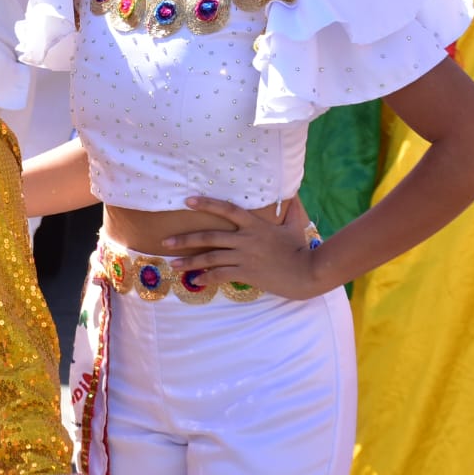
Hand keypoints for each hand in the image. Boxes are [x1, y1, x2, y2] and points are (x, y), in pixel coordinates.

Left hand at [161, 196, 319, 298]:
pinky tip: (195, 281)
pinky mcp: (246, 274)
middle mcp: (245, 239)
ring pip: (210, 258)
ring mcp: (244, 257)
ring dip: (189, 261)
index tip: (187, 200)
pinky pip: (220, 275)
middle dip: (185, 239)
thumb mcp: (295, 225)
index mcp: (254, 225)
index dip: (207, 203)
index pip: (226, 209)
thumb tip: (292, 193)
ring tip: (173, 263)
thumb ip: (291, 209)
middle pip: (209, 236)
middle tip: (166, 241)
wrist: (307, 272)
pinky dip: (206, 278)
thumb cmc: (301, 249)